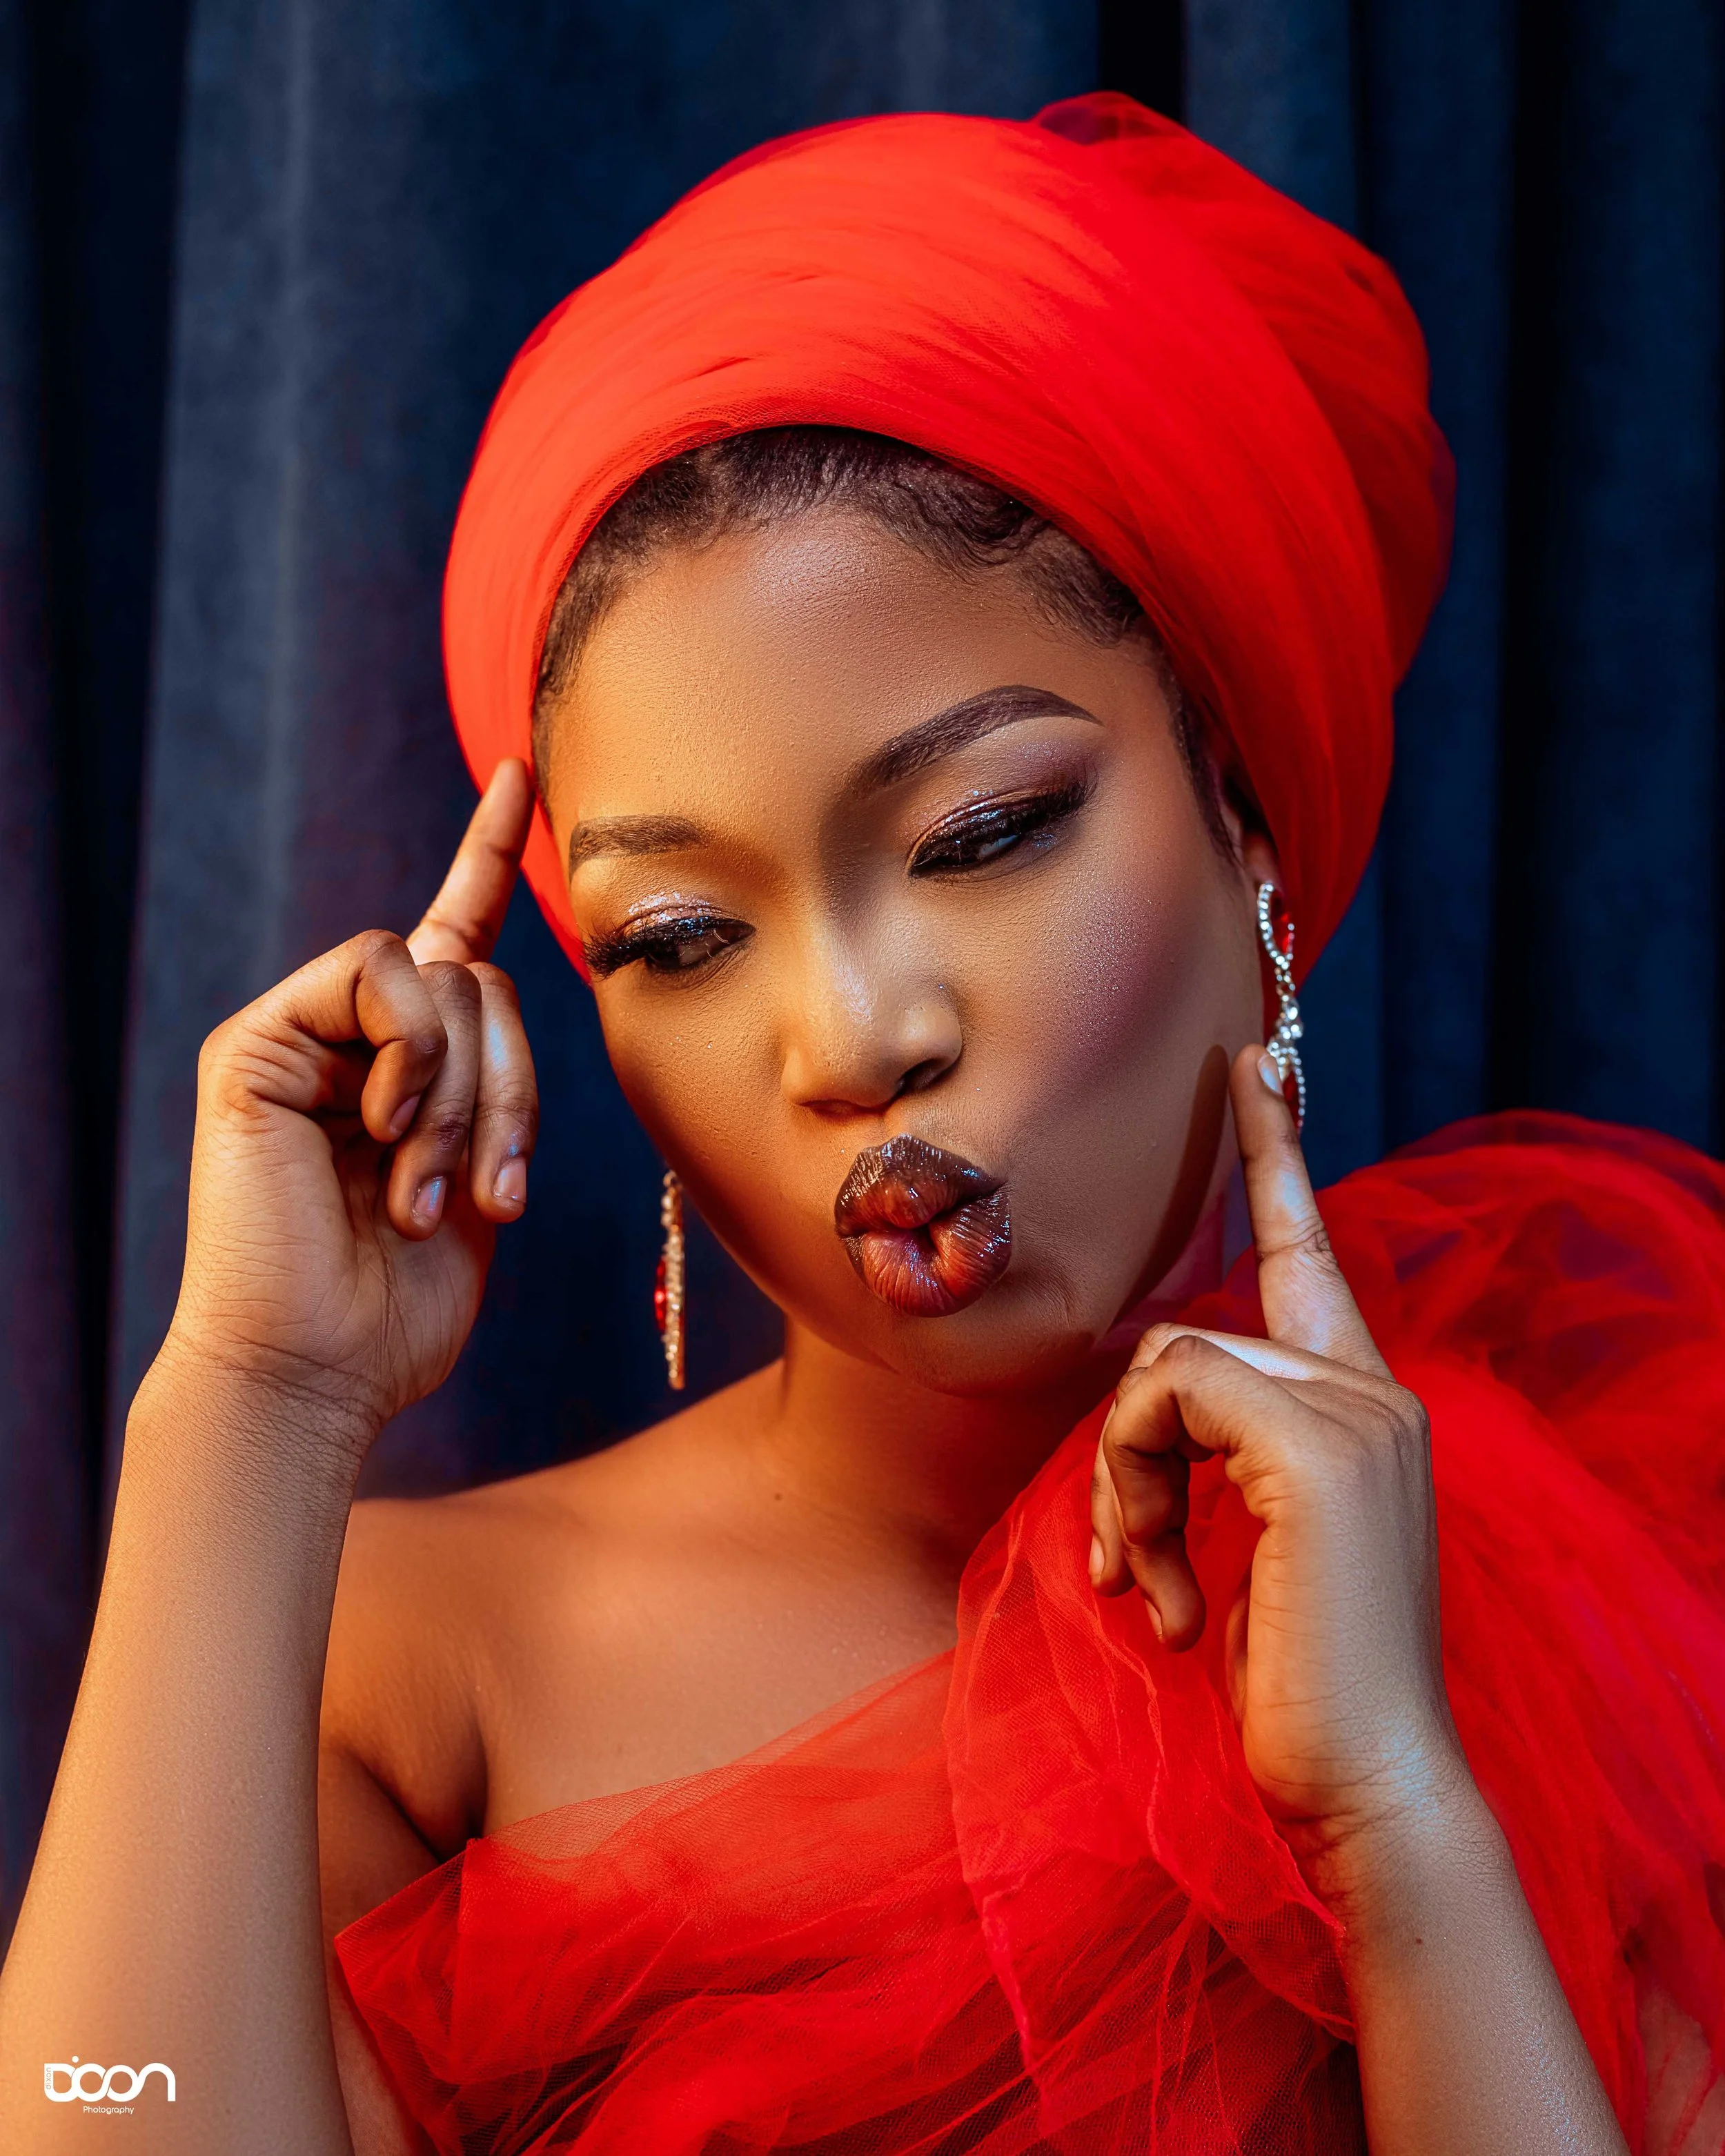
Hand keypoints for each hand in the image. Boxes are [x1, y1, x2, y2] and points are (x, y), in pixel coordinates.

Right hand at [159, 760, 538, 1451]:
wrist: (318, 1371)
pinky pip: (379, 973)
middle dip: (513, 1090)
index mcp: (408, 1064)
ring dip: (467, 1093)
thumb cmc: (399, 1300)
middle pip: (487, 979)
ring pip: (445, 975)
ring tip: (424, 1189)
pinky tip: (382, 1130)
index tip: (521, 772)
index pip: (453, 933)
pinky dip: (410, 1052)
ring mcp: (301, 1034)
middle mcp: (354, 1036)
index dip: (486, 852)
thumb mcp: (480, 1176)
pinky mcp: (258, 1041)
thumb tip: (487, 980)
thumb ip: (491, 1077)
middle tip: (487, 1193)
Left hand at [1090, 1045, 1467, 1906]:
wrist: (1366, 1783)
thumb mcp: (1253, 1541)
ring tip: (1141, 1582)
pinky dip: (1130, 1493)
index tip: (1255, 1060)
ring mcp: (1357, 1411)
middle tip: (1122, 1560)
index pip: (1310, 1253)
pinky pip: (1168, 1399)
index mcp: (1362, 1404)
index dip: (1279, 1152)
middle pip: (1183, 1343)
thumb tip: (1148, 1406)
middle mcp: (1372, 1390)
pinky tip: (1158, 1596)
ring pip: (1166, 1370)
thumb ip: (1223, 1448)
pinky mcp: (1318, 1445)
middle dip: (1124, 1455)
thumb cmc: (1300, 1678)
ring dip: (1121, 1486)